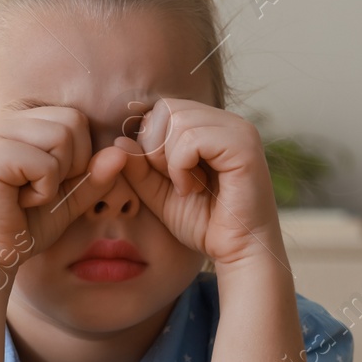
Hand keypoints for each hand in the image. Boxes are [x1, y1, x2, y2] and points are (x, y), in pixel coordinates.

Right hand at [0, 105, 126, 266]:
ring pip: (63, 138)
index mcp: (21, 116)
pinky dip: (43, 191)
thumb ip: (96, 173)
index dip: (78, 157)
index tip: (46, 181)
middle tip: (39, 188)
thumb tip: (123, 153)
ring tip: (28, 193)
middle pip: (73, 122)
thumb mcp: (71, 194)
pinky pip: (47, 165)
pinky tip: (18, 200)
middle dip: (70, 164)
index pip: (76, 119)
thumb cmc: (27, 221)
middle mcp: (5, 116)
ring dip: (56, 178)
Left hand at [117, 99, 279, 266]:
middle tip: (174, 180)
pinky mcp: (243, 146)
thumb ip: (140, 168)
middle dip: (156, 147)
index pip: (163, 109)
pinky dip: (181, 167)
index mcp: (212, 126)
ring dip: (170, 160)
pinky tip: (194, 188)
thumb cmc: (205, 225)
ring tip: (188, 187)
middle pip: (167, 108)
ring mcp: (239, 131)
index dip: (151, 142)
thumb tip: (118, 142)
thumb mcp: (161, 193)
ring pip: (178, 119)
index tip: (167, 176)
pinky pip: (192, 138)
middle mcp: (228, 122)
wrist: (238, 252)